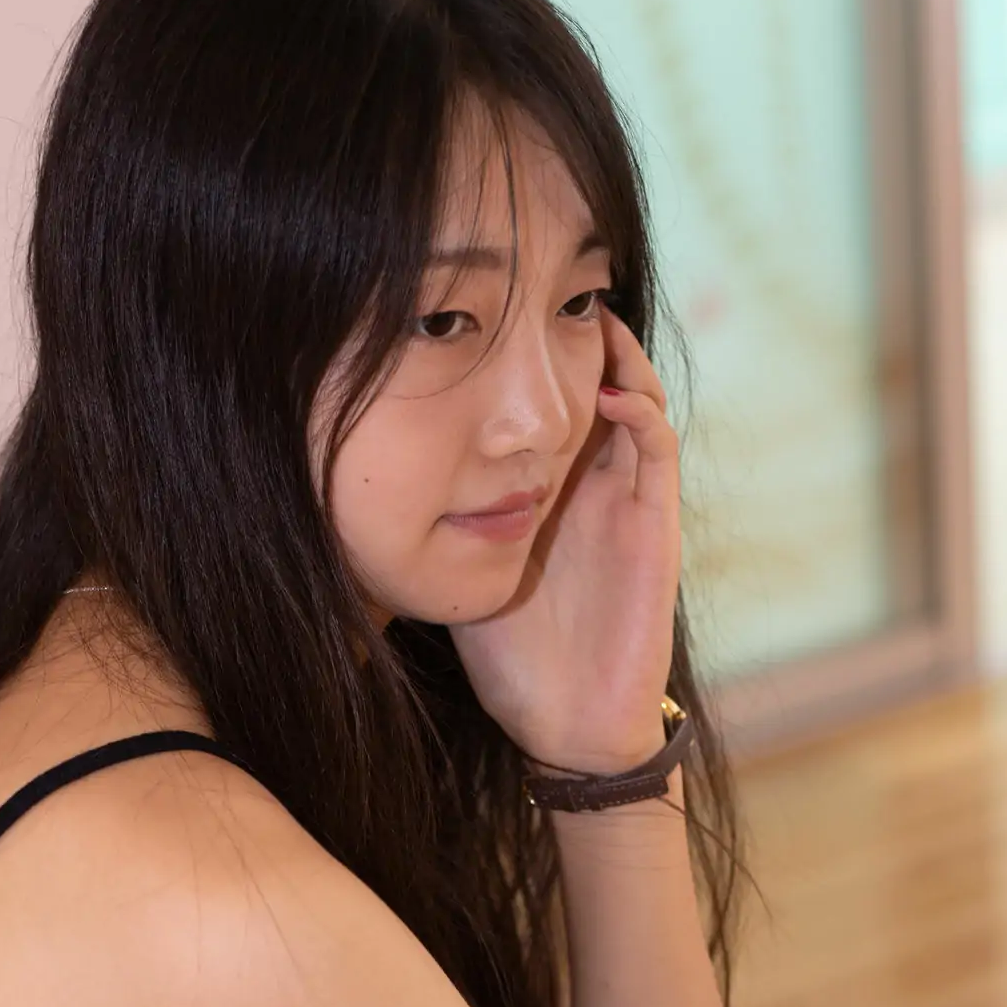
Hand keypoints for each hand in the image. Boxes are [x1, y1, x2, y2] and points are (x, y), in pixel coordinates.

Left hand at [446, 304, 681, 768]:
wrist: (564, 723)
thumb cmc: (508, 655)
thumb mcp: (452, 566)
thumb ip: (426, 518)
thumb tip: (349, 476)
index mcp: (547, 488)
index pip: (544, 399)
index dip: (526, 351)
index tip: (489, 307)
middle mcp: (591, 483)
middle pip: (594, 381)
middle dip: (574, 331)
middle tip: (548, 283)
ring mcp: (627, 499)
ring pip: (635, 398)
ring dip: (617, 354)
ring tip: (586, 312)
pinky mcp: (655, 524)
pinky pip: (657, 448)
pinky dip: (639, 410)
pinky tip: (606, 389)